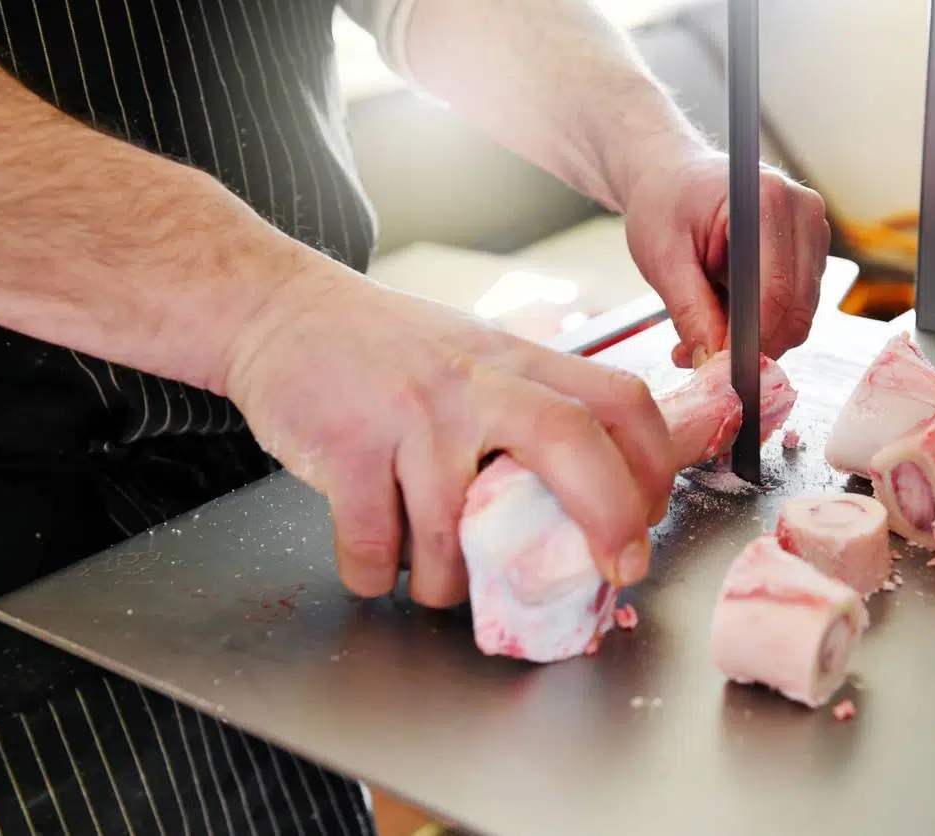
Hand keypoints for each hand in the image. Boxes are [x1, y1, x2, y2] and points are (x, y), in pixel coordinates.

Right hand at [224, 266, 674, 605]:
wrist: (280, 311)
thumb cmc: (390, 352)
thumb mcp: (476, 358)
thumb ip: (530, 413)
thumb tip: (590, 509)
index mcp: (517, 360)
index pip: (619, 399)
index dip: (655, 466)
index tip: (647, 520)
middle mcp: (473, 382)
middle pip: (570, 442)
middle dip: (607, 519)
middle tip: (611, 573)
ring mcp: (410, 414)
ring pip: (455, 535)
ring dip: (452, 583)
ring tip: (439, 576)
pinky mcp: (346, 448)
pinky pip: (375, 550)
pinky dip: (378, 576)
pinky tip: (377, 560)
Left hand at [623, 143, 829, 367]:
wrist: (671, 175)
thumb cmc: (664, 202)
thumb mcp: (663, 257)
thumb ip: (690, 309)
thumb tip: (712, 359)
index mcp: (768, 201)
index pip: (774, 290)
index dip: (749, 339)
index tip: (718, 367)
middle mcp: (804, 214)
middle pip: (796, 309)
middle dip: (752, 345)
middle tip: (702, 358)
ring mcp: (813, 233)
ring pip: (798, 315)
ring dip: (754, 338)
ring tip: (702, 332)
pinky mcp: (809, 253)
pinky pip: (793, 306)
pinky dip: (760, 324)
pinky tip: (722, 316)